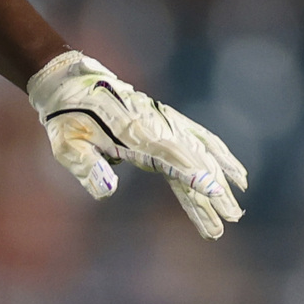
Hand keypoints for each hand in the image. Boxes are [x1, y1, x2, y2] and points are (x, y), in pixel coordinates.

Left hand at [28, 49, 247, 239]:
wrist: (71, 85)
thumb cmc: (67, 119)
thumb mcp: (66, 145)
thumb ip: (86, 166)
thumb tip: (105, 191)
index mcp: (135, 134)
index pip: (171, 156)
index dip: (194, 173)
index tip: (214, 192)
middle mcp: (157, 126)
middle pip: (194, 159)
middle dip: (214, 190)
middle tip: (231, 219)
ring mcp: (164, 122)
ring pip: (202, 151)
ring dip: (222, 178)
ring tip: (237, 204)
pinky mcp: (166, 122)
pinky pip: (200, 138)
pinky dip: (219, 155)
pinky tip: (234, 172)